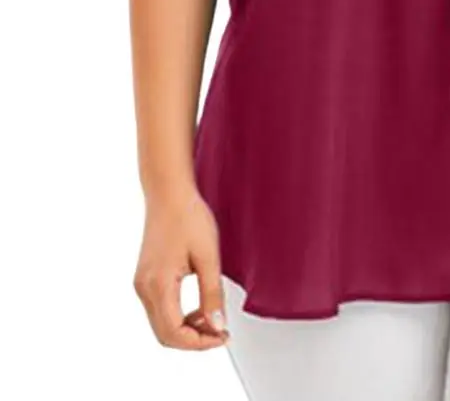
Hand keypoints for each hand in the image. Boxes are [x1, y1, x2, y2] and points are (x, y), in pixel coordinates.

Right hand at [133, 186, 229, 349]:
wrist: (168, 193)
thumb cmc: (188, 217)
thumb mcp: (208, 256)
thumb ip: (212, 294)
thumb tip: (217, 325)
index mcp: (158, 286)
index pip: (174, 333)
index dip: (200, 342)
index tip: (222, 337)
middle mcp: (144, 289)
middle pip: (164, 334)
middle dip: (193, 339)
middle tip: (220, 332)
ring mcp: (141, 284)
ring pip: (161, 324)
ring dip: (186, 328)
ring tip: (213, 317)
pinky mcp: (145, 277)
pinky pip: (159, 309)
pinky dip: (178, 315)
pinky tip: (198, 306)